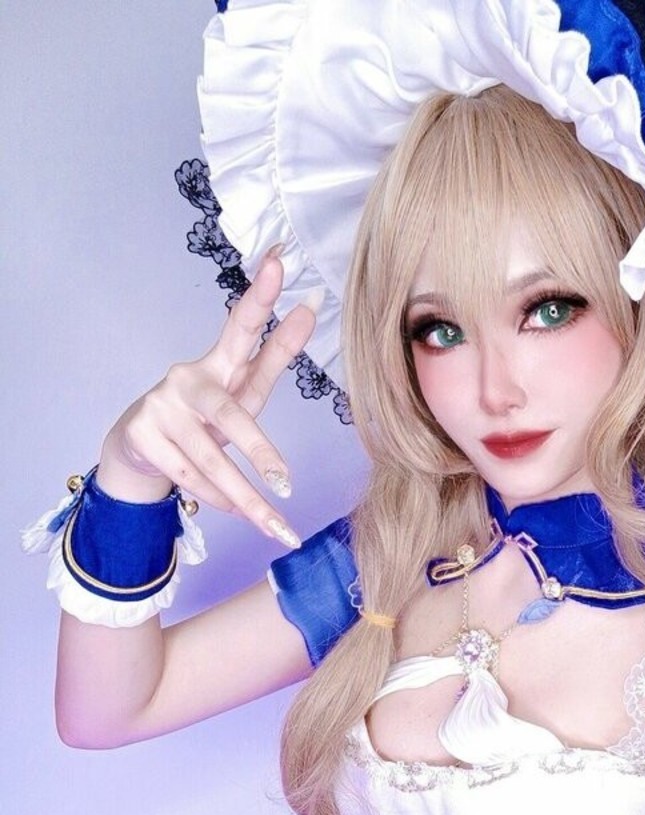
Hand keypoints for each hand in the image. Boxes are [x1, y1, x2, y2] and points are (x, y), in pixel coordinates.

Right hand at [97, 251, 317, 546]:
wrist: (139, 449)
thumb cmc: (205, 418)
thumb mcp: (242, 392)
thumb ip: (274, 357)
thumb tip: (311, 309)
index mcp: (218, 364)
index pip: (242, 327)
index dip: (260, 297)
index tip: (279, 262)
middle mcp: (188, 380)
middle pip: (230, 416)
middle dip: (260, 452)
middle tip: (286, 484)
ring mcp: (161, 407)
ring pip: (212, 462)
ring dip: (248, 501)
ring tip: (278, 528)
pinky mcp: (142, 435)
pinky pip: (190, 477)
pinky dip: (219, 501)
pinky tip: (241, 513)